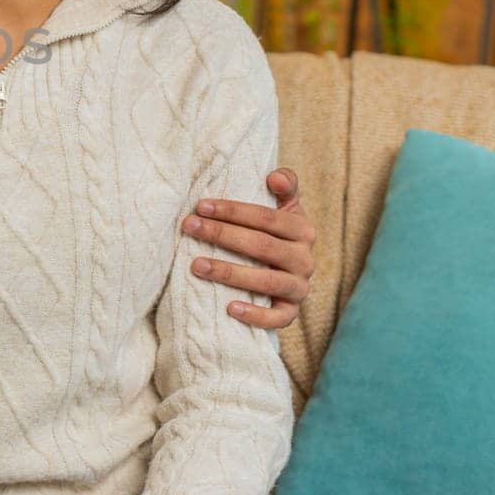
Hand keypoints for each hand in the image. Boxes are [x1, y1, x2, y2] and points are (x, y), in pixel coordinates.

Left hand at [184, 167, 314, 329]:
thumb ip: (284, 185)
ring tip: (196, 265)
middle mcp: (305, 259)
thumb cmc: (276, 233)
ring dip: (229, 273)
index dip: (233, 211)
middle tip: (189, 226)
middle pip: (261, 246)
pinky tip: (229, 307)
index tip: (201, 206)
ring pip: (266, 282)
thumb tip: (274, 176)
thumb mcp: (285, 207)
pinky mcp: (291, 312)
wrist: (289, 271)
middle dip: (222, 235)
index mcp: (302, 230)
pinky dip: (255, 314)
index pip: (266, 218)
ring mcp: (299, 287)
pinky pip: (277, 318)